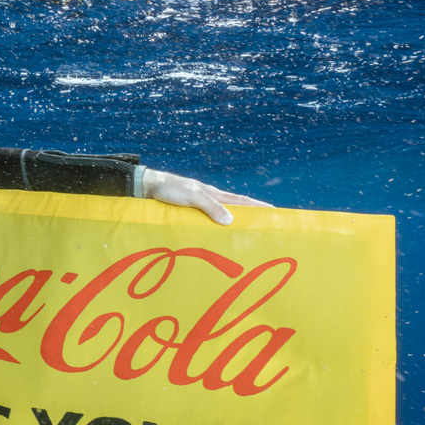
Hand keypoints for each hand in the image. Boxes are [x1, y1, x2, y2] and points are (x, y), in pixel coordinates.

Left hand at [139, 168, 271, 225]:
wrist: (148, 187)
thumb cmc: (170, 189)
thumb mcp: (192, 196)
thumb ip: (210, 206)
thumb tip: (231, 221)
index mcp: (215, 194)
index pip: (242, 202)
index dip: (259, 207)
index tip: (276, 213)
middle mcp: (211, 200)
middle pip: (236, 209)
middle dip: (251, 218)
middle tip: (265, 229)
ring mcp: (201, 207)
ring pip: (223, 217)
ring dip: (234, 225)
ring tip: (244, 237)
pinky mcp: (190, 213)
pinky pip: (208, 222)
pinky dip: (217, 228)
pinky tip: (217, 237)